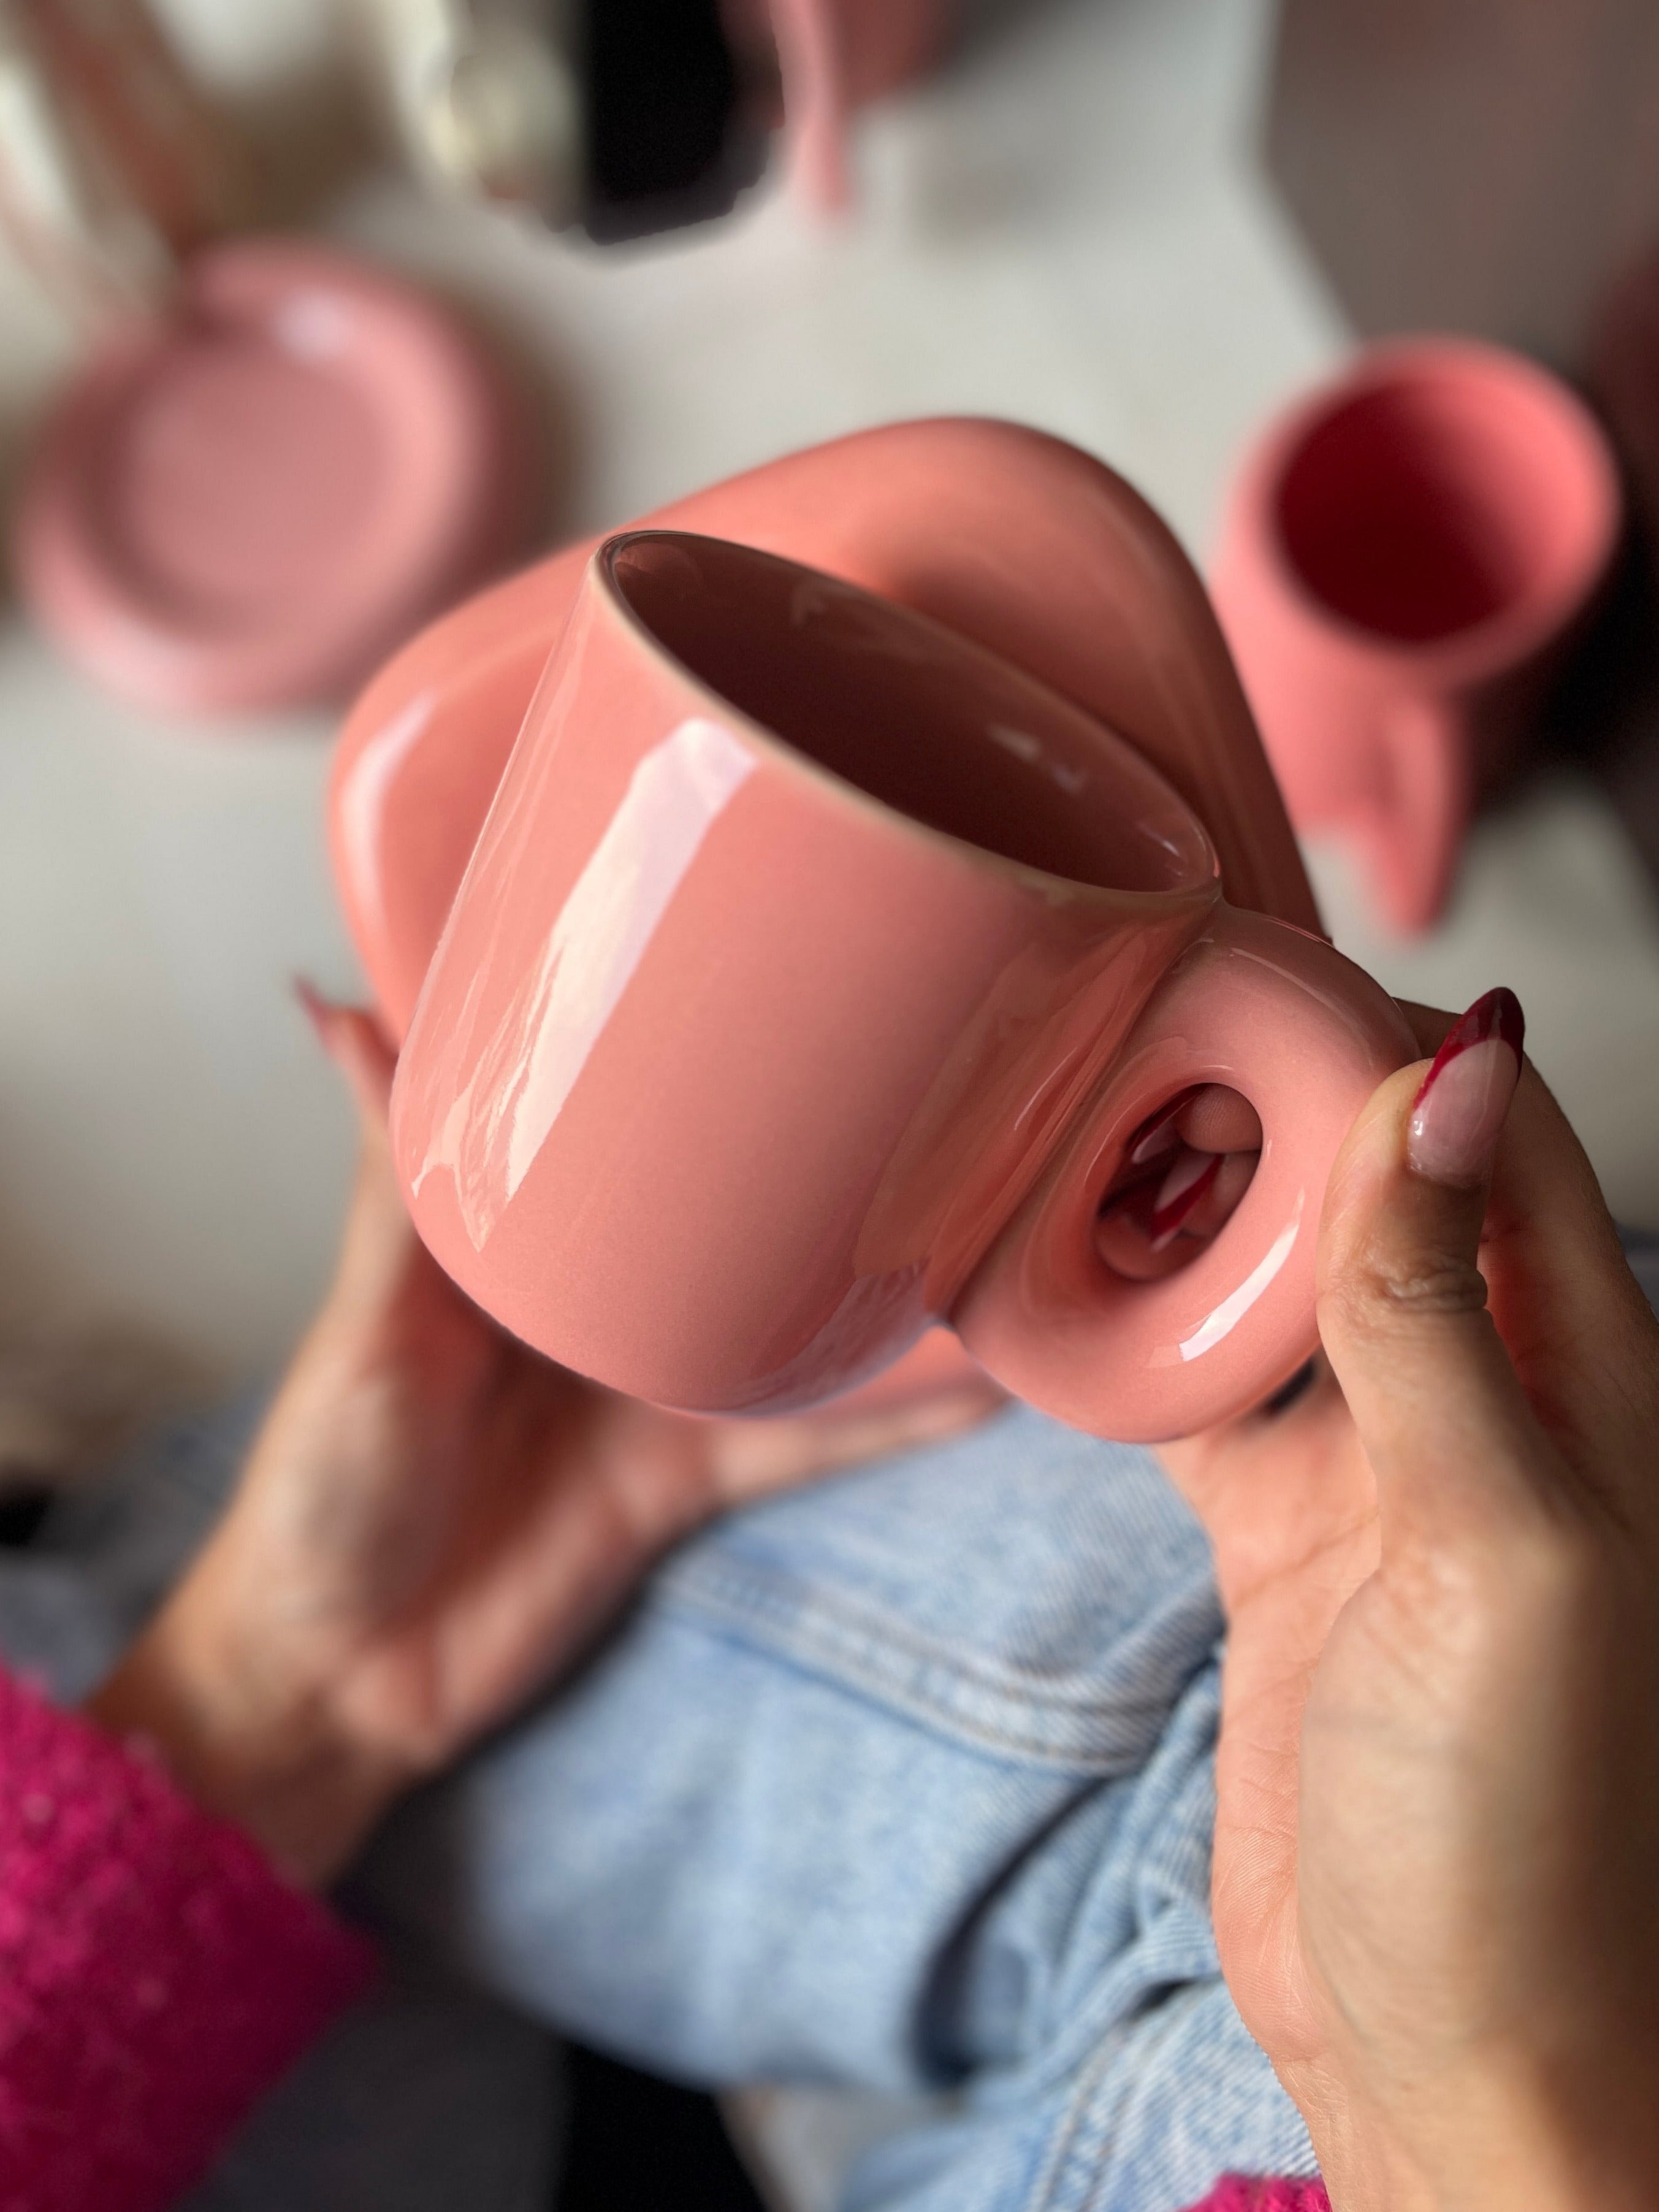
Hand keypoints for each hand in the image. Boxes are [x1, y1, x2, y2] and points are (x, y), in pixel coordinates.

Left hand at [91, 1001, 1000, 1886]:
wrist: (337, 1677)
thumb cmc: (318, 1488)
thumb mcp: (358, 1334)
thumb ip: (390, 1195)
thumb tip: (341, 1013)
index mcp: (520, 1241)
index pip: (616, 1130)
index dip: (689, 1066)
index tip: (776, 979)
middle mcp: (601, 1302)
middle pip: (737, 1223)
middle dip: (828, 1170)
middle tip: (947, 1092)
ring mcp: (653, 1392)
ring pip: (799, 1328)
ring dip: (894, 1298)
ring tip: (1003, 1232)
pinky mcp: (685, 1482)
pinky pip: (808, 1445)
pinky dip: (894, 1425)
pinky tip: (983, 1392)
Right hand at [1160, 994, 1658, 2211]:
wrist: (1454, 2057)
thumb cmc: (1533, 1829)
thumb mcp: (1501, 1544)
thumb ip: (1447, 1317)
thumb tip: (1446, 1078)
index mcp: (1588, 1377)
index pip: (1498, 1144)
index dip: (1391, 1043)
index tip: (1254, 963)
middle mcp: (1489, 1403)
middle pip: (1371, 1198)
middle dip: (1264, 1111)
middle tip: (1123, 1032)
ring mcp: (1380, 1475)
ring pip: (1276, 1289)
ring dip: (1188, 1221)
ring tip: (1071, 1135)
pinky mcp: (1288, 1548)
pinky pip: (1203, 1399)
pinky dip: (1133, 1343)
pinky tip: (1059, 1296)